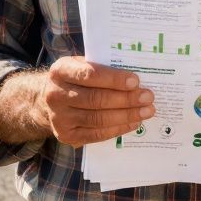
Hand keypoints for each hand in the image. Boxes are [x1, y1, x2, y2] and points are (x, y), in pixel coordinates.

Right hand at [40, 57, 154, 146]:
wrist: (53, 99)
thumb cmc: (76, 78)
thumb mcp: (82, 65)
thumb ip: (102, 67)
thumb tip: (135, 79)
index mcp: (60, 71)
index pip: (89, 75)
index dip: (113, 79)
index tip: (135, 81)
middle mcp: (55, 95)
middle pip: (96, 99)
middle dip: (126, 99)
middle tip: (147, 97)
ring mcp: (59, 118)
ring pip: (98, 119)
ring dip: (126, 116)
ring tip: (146, 111)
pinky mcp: (67, 135)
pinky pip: (97, 134)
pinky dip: (118, 129)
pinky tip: (134, 122)